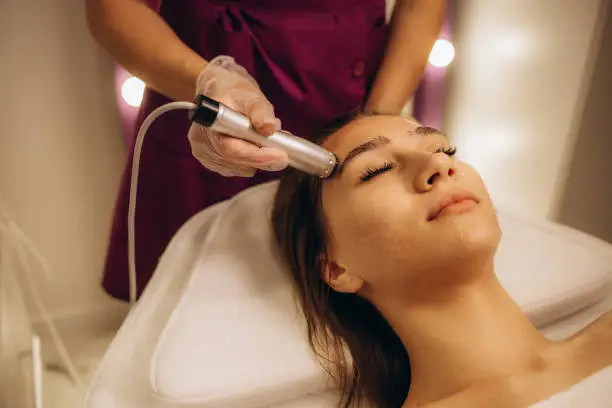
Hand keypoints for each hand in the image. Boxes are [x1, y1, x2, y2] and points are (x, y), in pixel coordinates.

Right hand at [187, 56, 288, 176]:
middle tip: (283, 148)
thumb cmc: (234, 92)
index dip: (259, 156)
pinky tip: (254, 145)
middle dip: (264, 157)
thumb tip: (269, 128)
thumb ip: (261, 111)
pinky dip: (251, 161)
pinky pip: (237, 169)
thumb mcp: (251, 95)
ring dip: (258, 158)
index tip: (282, 156)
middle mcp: (202, 141)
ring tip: (265, 139)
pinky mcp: (211, 161)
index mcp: (209, 121)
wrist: (219, 93)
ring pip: (240, 168)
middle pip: (237, 162)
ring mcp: (204, 153)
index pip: (233, 150)